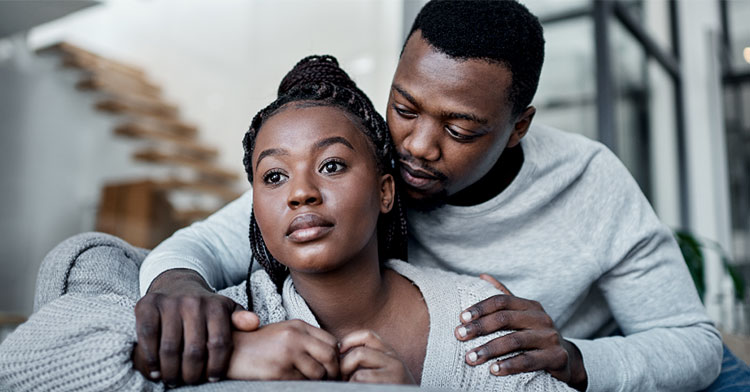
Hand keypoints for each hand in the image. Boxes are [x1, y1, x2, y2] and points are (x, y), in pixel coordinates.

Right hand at [133, 268, 259, 385]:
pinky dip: (150, 359)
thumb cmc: (205, 307)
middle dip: (192, 374)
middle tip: (190, 382)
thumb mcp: (226, 310)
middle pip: (194, 350)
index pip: (219, 344)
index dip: (216, 366)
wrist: (177, 284)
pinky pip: (147, 337)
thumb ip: (240, 320)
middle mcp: (193, 303)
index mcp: (216, 306)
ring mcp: (169, 303)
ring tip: (173, 380)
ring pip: (169, 348)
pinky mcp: (147, 305)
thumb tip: (255, 324)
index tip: (212, 378)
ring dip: (170, 371)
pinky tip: (155, 370)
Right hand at [227, 319, 339, 380]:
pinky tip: (290, 383)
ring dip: (316, 382)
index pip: (332, 342)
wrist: (230, 352)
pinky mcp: (278, 372)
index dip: (336, 358)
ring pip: (318, 374)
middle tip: (327, 380)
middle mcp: (295, 337)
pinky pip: (301, 384)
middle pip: (330, 357)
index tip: (331, 368)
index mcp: (298, 326)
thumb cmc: (258, 345)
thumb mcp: (283, 333)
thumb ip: (306, 340)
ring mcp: (286, 354)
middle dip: (332, 372)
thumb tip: (333, 355)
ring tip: (305, 382)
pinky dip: (300, 386)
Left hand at [339, 330, 415, 384]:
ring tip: (350, 387)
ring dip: (348, 382)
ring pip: (358, 373)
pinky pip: (362, 384)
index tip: (339, 353)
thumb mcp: (382, 370)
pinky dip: (353, 388)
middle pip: (359, 353)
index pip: (367, 335)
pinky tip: (358, 391)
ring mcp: (395, 375)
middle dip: (343, 366)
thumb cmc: (389, 387)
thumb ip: (367, 360)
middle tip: (341, 379)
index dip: (349, 340)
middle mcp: (395, 361)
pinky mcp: (391, 387)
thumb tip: (338, 353)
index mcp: (390, 353)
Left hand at [454, 274, 586, 390]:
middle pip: (505, 319)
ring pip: (515, 340)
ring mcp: (551, 337)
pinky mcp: (557, 356)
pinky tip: (494, 370)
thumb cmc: (535, 336)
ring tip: (471, 357)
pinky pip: (529, 361)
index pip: (501, 300)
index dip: (480, 308)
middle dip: (479, 327)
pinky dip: (510, 365)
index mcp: (530, 306)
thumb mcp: (522, 315)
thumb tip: (482, 275)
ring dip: (490, 349)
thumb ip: (504, 297)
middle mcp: (541, 318)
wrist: (566, 360)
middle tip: (459, 336)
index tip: (461, 318)